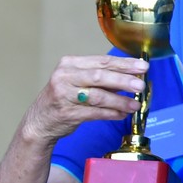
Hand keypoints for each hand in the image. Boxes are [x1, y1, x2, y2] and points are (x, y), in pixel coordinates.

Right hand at [23, 55, 145, 142]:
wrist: (39, 121)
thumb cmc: (63, 98)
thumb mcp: (77, 81)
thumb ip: (102, 78)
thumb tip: (132, 76)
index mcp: (69, 64)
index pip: (101, 61)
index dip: (124, 64)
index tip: (143, 66)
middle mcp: (65, 77)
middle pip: (100, 76)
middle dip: (123, 80)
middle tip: (141, 85)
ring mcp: (65, 95)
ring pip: (98, 96)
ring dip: (120, 101)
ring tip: (135, 105)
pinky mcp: (68, 113)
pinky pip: (95, 113)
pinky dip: (111, 114)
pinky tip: (122, 114)